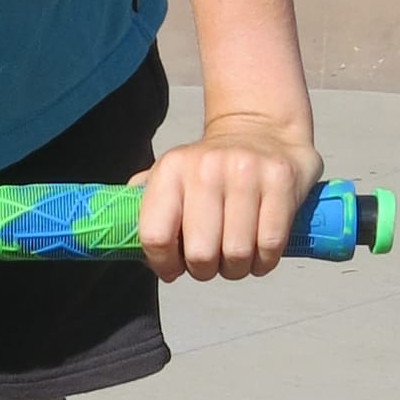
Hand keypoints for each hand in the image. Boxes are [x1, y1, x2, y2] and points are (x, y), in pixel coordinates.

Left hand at [129, 115, 323, 283]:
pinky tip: (259, 253)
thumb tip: (118, 235)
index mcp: (171, 169)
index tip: (174, 269)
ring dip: (236, 269)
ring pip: (237, 254)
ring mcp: (245, 173)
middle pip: (200, 254)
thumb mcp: (171, 172)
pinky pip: (270, 245)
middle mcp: (206, 168)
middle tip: (212, 263)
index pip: (155, 236)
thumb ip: (145, 202)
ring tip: (236, 257)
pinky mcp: (281, 181)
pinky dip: (264, 261)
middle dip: (205, 271)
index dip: (163, 264)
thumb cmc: (212, 167)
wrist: (263, 128)